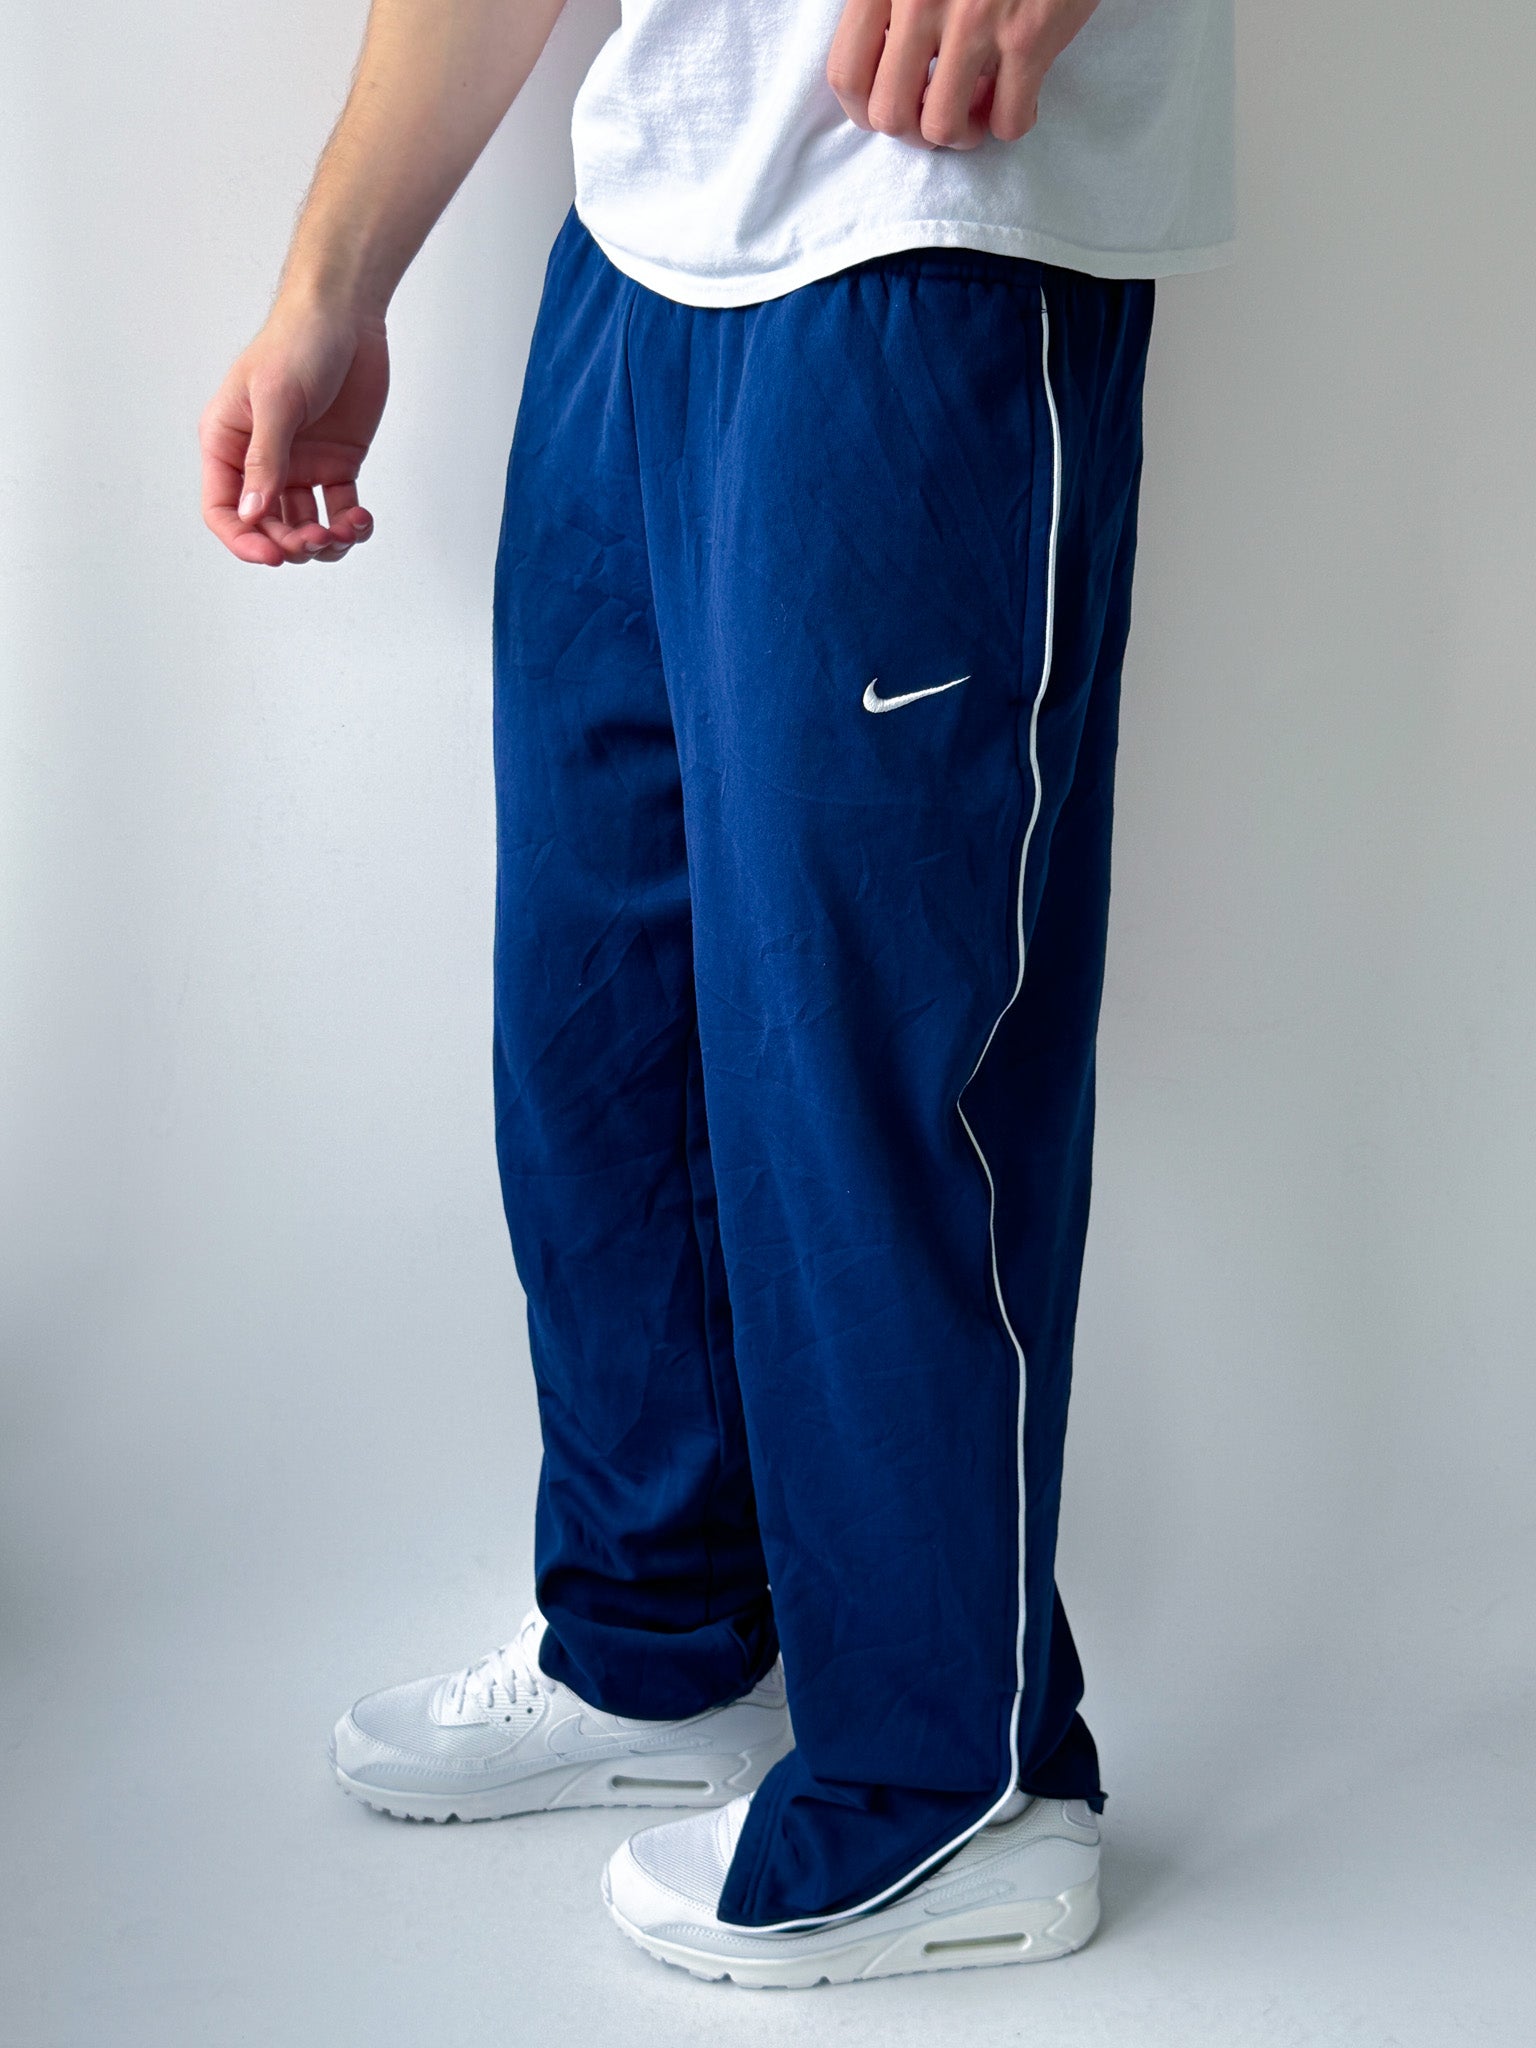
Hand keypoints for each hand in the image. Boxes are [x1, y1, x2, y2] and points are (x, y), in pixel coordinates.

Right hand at [200, 300, 388, 566]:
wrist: (346, 316)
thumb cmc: (297, 342)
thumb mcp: (276, 400)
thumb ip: (266, 459)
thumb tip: (254, 514)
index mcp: (228, 443)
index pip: (224, 509)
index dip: (244, 540)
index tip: (273, 556)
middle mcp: (260, 461)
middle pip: (267, 527)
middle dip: (292, 544)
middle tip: (318, 539)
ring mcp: (300, 465)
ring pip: (304, 527)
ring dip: (324, 542)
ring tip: (346, 530)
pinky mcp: (336, 464)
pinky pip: (339, 510)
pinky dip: (351, 523)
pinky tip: (361, 518)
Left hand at [827, 0, 1100, 150]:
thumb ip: (890, 4)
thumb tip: (883, 68)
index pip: (846, 75)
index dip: (865, 111)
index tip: (890, 108)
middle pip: (890, 114)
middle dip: (914, 132)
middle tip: (936, 116)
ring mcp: (975, 20)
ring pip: (943, 127)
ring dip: (961, 134)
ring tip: (977, 111)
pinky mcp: (1027, 37)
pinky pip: (1007, 120)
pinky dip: (1011, 122)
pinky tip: (1017, 98)